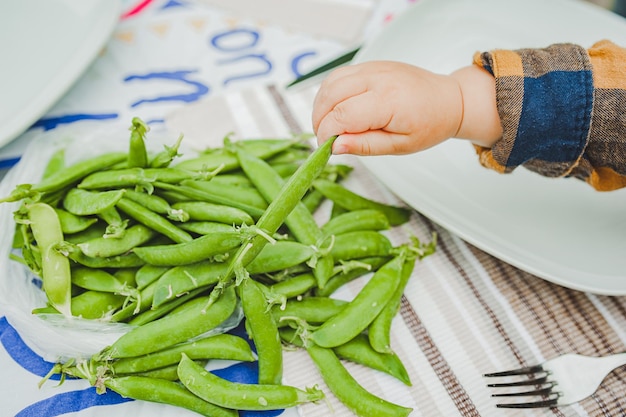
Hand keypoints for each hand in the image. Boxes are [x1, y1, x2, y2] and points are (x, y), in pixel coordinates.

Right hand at [312, 61, 501, 154]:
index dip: (327, 134)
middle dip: (320, 121)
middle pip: (331, 96)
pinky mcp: (371, 65)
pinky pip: (339, 76)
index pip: (342, 116)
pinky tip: (335, 110)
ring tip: (328, 126)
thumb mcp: (399, 145)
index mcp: (388, 101)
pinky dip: (329, 93)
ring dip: (321, 106)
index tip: (327, 149)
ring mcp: (373, 68)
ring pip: (330, 83)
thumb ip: (365, 145)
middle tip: (325, 140)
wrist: (449, 100)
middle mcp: (378, 78)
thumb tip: (335, 147)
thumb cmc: (429, 125)